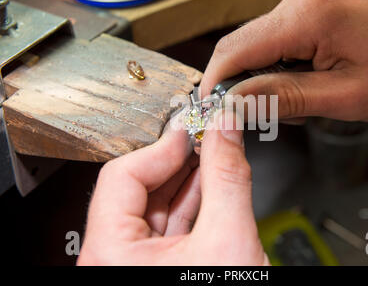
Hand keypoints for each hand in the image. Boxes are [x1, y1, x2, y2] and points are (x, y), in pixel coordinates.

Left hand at [77, 111, 267, 265]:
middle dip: (179, 159)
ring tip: (213, 153)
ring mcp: (131, 264)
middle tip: (206, 135)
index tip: (190, 129)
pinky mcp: (154, 268)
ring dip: (187, 178)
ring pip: (154, 206)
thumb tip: (226, 126)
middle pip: (138, 188)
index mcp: (110, 254)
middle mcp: (112, 259)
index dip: (162, 146)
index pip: (122, 175)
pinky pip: (166, 225)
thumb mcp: (229, 240)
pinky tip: (210, 182)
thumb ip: (227, 178)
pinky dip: (190, 203)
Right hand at [201, 0, 367, 121]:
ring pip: (260, 44)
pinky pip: (282, 39)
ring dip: (265, 77)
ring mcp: (308, 1)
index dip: (214, 83)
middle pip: (242, 45)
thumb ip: (284, 97)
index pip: (233, 50)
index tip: (211, 113)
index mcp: (305, 18)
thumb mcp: (344, 97)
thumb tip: (234, 102)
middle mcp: (299, 1)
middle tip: (264, 117)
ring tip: (298, 104)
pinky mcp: (316, 8)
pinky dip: (283, 66)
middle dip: (241, 84)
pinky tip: (307, 84)